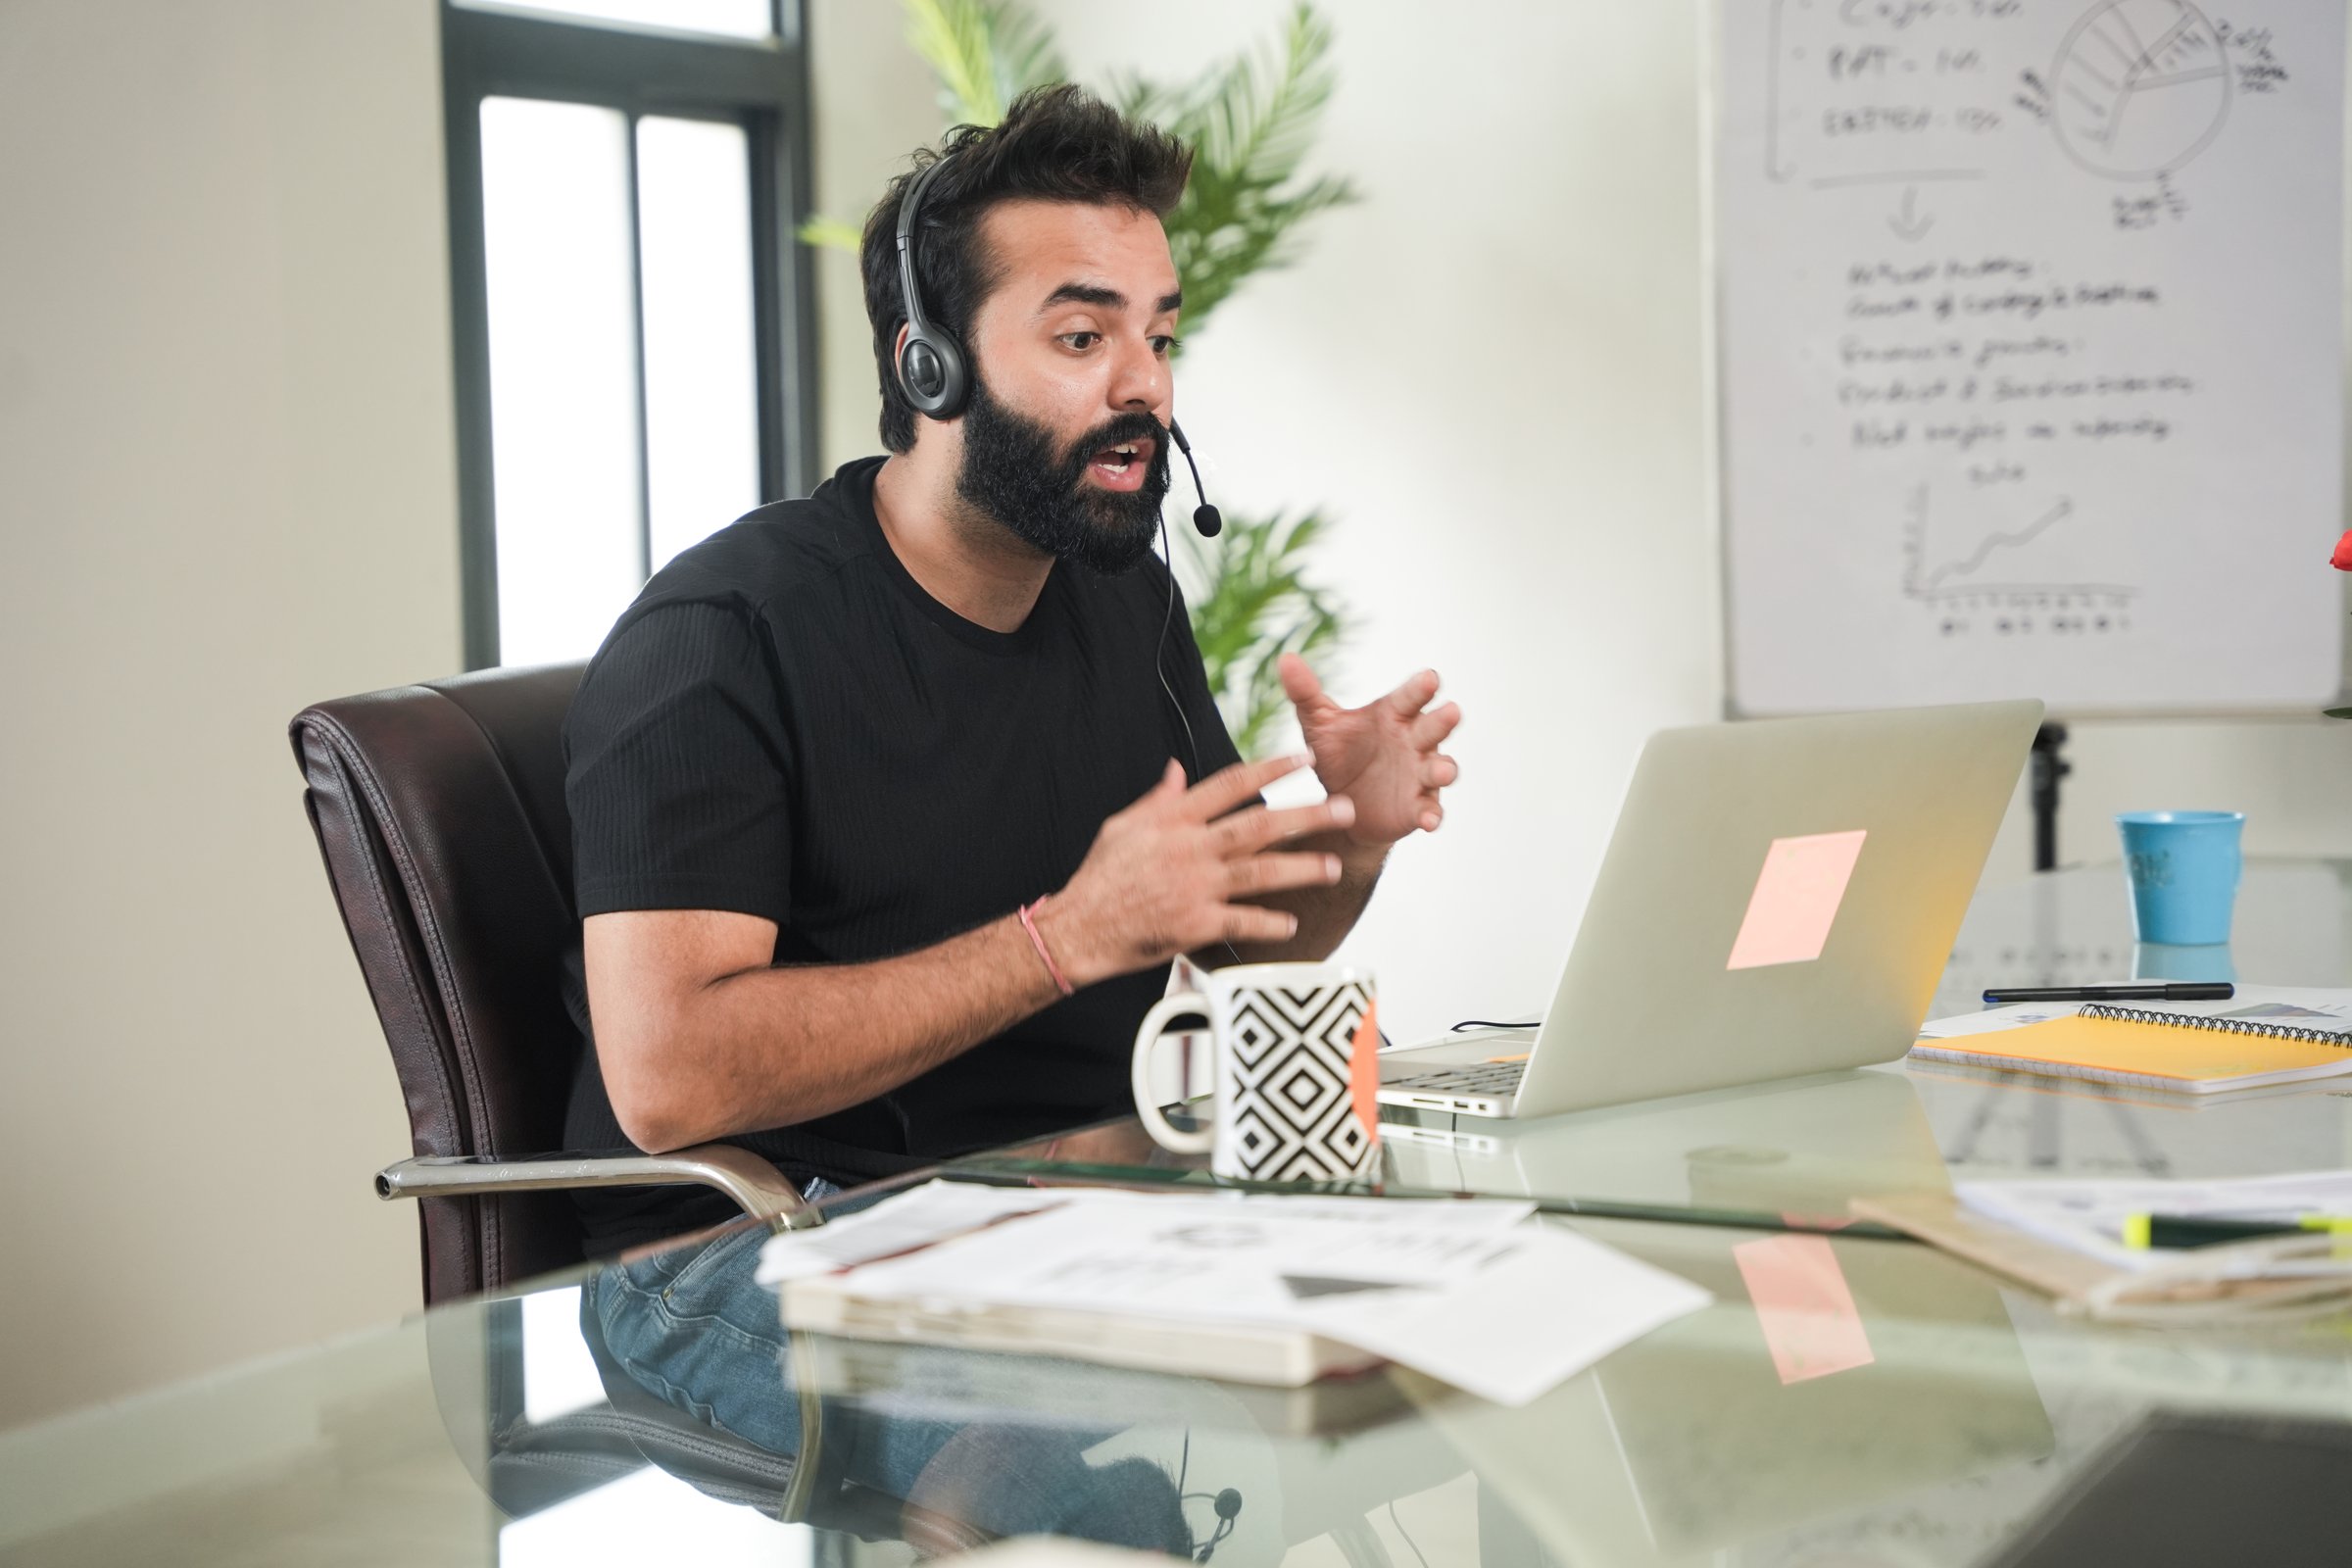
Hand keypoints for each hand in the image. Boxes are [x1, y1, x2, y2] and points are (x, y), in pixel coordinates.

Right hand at [1041, 754, 1355, 986]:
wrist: (1079, 928)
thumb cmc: (1100, 877)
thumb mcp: (1123, 825)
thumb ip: (1158, 798)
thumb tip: (1177, 770)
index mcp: (1173, 819)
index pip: (1230, 785)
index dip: (1270, 769)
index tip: (1303, 759)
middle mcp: (1189, 849)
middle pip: (1258, 826)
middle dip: (1306, 815)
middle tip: (1344, 809)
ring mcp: (1194, 887)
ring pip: (1259, 873)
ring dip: (1301, 870)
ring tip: (1333, 866)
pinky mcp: (1194, 925)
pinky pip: (1241, 923)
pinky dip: (1268, 924)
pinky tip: (1292, 922)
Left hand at [1279, 654, 1460, 847]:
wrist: (1339, 807)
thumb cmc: (1338, 755)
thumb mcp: (1319, 724)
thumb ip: (1306, 693)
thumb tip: (1286, 658)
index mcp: (1393, 715)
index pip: (1410, 696)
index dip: (1421, 687)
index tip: (1430, 678)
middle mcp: (1414, 741)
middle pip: (1434, 727)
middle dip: (1443, 720)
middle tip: (1451, 711)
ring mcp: (1419, 775)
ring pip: (1440, 768)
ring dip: (1443, 769)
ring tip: (1442, 771)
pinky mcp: (1417, 808)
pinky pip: (1431, 810)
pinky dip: (1432, 815)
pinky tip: (1428, 821)